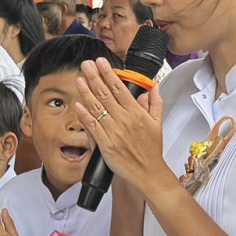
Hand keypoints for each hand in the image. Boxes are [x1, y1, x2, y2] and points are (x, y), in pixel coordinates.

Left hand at [73, 58, 170, 193]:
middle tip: (86, 64)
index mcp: (136, 113)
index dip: (109, 74)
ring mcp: (114, 132)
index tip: (102, 62)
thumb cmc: (151, 150)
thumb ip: (154, 103)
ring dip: (86, 92)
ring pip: (97, 108)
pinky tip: (78, 105)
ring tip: (79, 79)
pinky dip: (84, 115)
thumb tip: (153, 86)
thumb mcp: (157, 123)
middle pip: (106, 94)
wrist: (148, 172)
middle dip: (94, 77)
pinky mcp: (105, 144)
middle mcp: (124, 120)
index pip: (120, 88)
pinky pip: (93, 127)